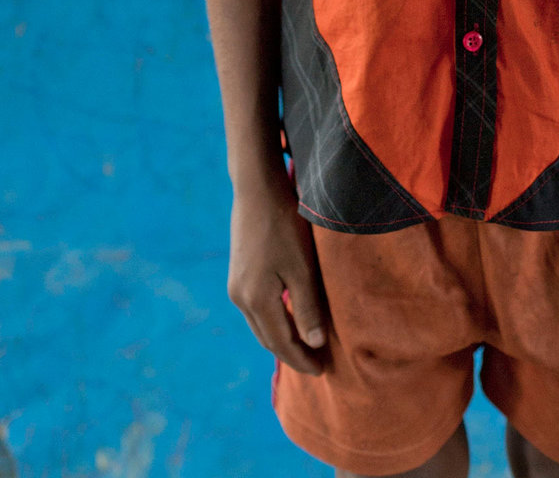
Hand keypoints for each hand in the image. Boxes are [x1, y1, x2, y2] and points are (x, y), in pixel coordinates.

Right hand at [227, 170, 328, 374]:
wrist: (257, 188)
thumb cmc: (285, 225)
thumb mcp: (302, 267)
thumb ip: (308, 308)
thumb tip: (314, 344)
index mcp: (256, 300)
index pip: (282, 343)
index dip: (302, 359)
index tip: (322, 370)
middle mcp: (240, 298)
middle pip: (268, 337)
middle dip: (291, 354)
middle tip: (315, 364)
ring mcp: (235, 285)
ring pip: (260, 324)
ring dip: (281, 338)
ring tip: (304, 346)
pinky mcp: (238, 272)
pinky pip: (256, 308)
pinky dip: (273, 320)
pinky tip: (287, 317)